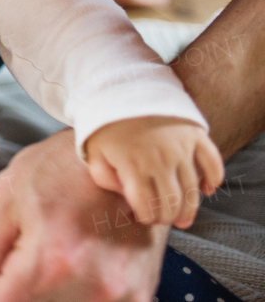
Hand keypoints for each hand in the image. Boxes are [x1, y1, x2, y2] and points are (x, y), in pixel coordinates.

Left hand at [0, 129, 167, 301]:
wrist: (120, 152)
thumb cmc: (56, 169)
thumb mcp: (4, 202)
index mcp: (50, 260)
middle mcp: (90, 286)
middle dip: (12, 292)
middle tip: (16, 259)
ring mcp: (121, 295)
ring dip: (44, 293)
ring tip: (49, 252)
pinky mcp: (139, 295)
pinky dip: (73, 294)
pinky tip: (71, 266)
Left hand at [83, 117, 223, 227]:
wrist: (123, 87)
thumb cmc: (106, 122)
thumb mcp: (93, 150)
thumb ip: (104, 177)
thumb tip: (125, 196)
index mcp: (134, 165)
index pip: (146, 206)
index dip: (146, 217)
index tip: (143, 218)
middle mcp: (161, 159)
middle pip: (172, 202)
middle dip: (167, 217)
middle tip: (163, 220)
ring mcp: (181, 147)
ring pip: (193, 189)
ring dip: (190, 208)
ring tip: (183, 219)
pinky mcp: (195, 135)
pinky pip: (213, 162)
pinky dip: (214, 179)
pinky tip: (207, 190)